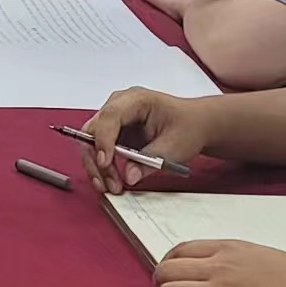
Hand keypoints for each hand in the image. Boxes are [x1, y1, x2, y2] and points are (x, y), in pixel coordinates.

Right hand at [80, 88, 217, 193]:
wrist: (195, 125)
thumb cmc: (188, 126)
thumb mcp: (176, 146)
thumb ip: (151, 160)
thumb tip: (129, 175)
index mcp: (135, 100)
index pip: (110, 117)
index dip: (103, 140)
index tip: (106, 163)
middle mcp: (118, 106)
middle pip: (93, 131)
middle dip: (97, 159)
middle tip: (109, 183)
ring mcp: (114, 120)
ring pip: (91, 142)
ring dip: (97, 167)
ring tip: (111, 186)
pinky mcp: (113, 133)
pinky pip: (98, 150)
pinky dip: (102, 167)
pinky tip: (111, 181)